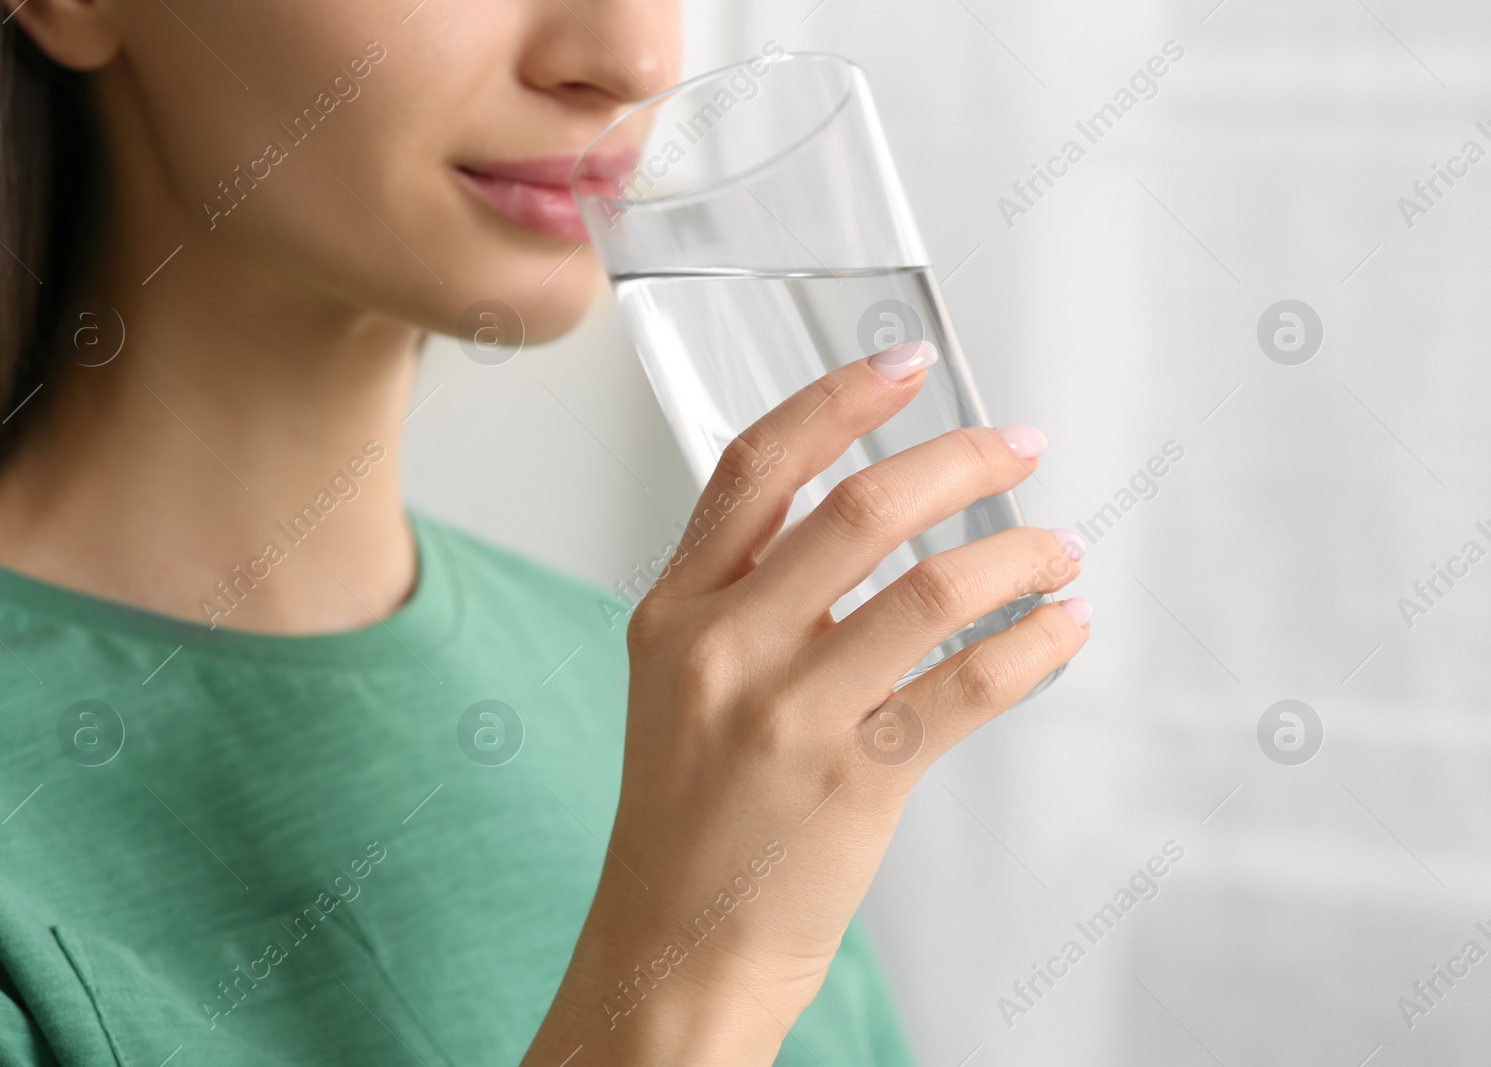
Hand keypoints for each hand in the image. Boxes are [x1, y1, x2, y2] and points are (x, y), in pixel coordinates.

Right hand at [526, 343, 1089, 1064]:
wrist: (677, 945)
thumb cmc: (689, 815)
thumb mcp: (678, 681)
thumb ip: (741, 593)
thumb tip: (848, 511)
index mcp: (674, 610)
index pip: (755, 467)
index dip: (838, 401)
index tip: (904, 363)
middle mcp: (724, 647)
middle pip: (860, 508)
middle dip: (960, 461)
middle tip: (1018, 446)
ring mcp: (788, 712)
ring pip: (932, 589)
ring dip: (1019, 556)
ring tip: (1059, 552)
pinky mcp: (855, 778)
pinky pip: (971, 685)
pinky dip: (1034, 646)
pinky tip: (1062, 631)